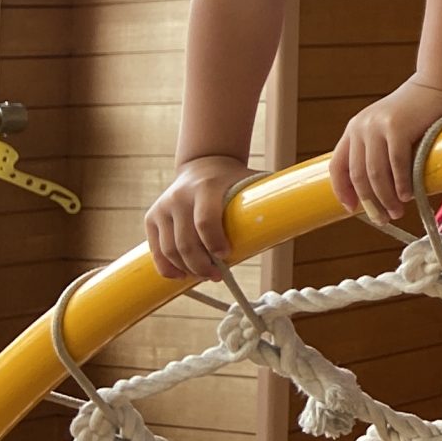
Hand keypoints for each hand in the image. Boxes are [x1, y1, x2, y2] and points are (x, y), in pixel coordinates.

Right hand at [146, 153, 253, 279]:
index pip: (206, 221)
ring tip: (203, 275)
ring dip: (187, 269)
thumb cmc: (232, 181)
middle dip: (202, 265)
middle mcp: (180, 196)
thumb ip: (263, 203)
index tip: (227, 257)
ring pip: (170, 250)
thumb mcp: (249, 184)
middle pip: (186, 242)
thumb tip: (290, 225)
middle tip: (217, 276)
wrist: (203, 164)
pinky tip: (180, 275)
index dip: (215, 244)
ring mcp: (163, 206)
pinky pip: (156, 249)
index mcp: (206, 187)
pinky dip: (167, 267)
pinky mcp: (152, 216)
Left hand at [333, 77, 441, 222]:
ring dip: (386, 198)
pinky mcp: (398, 127)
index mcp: (355, 129)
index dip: (342, 191)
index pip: (338, 166)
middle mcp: (361, 127)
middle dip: (370, 202)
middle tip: (383, 218)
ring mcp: (378, 126)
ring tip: (396, 211)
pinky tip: (408, 195)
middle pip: (358, 175)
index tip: (351, 209)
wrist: (438, 82)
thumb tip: (380, 190)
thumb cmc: (418, 111)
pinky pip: (396, 164)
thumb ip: (380, 150)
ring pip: (375, 173)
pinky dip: (401, 183)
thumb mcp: (388, 128)